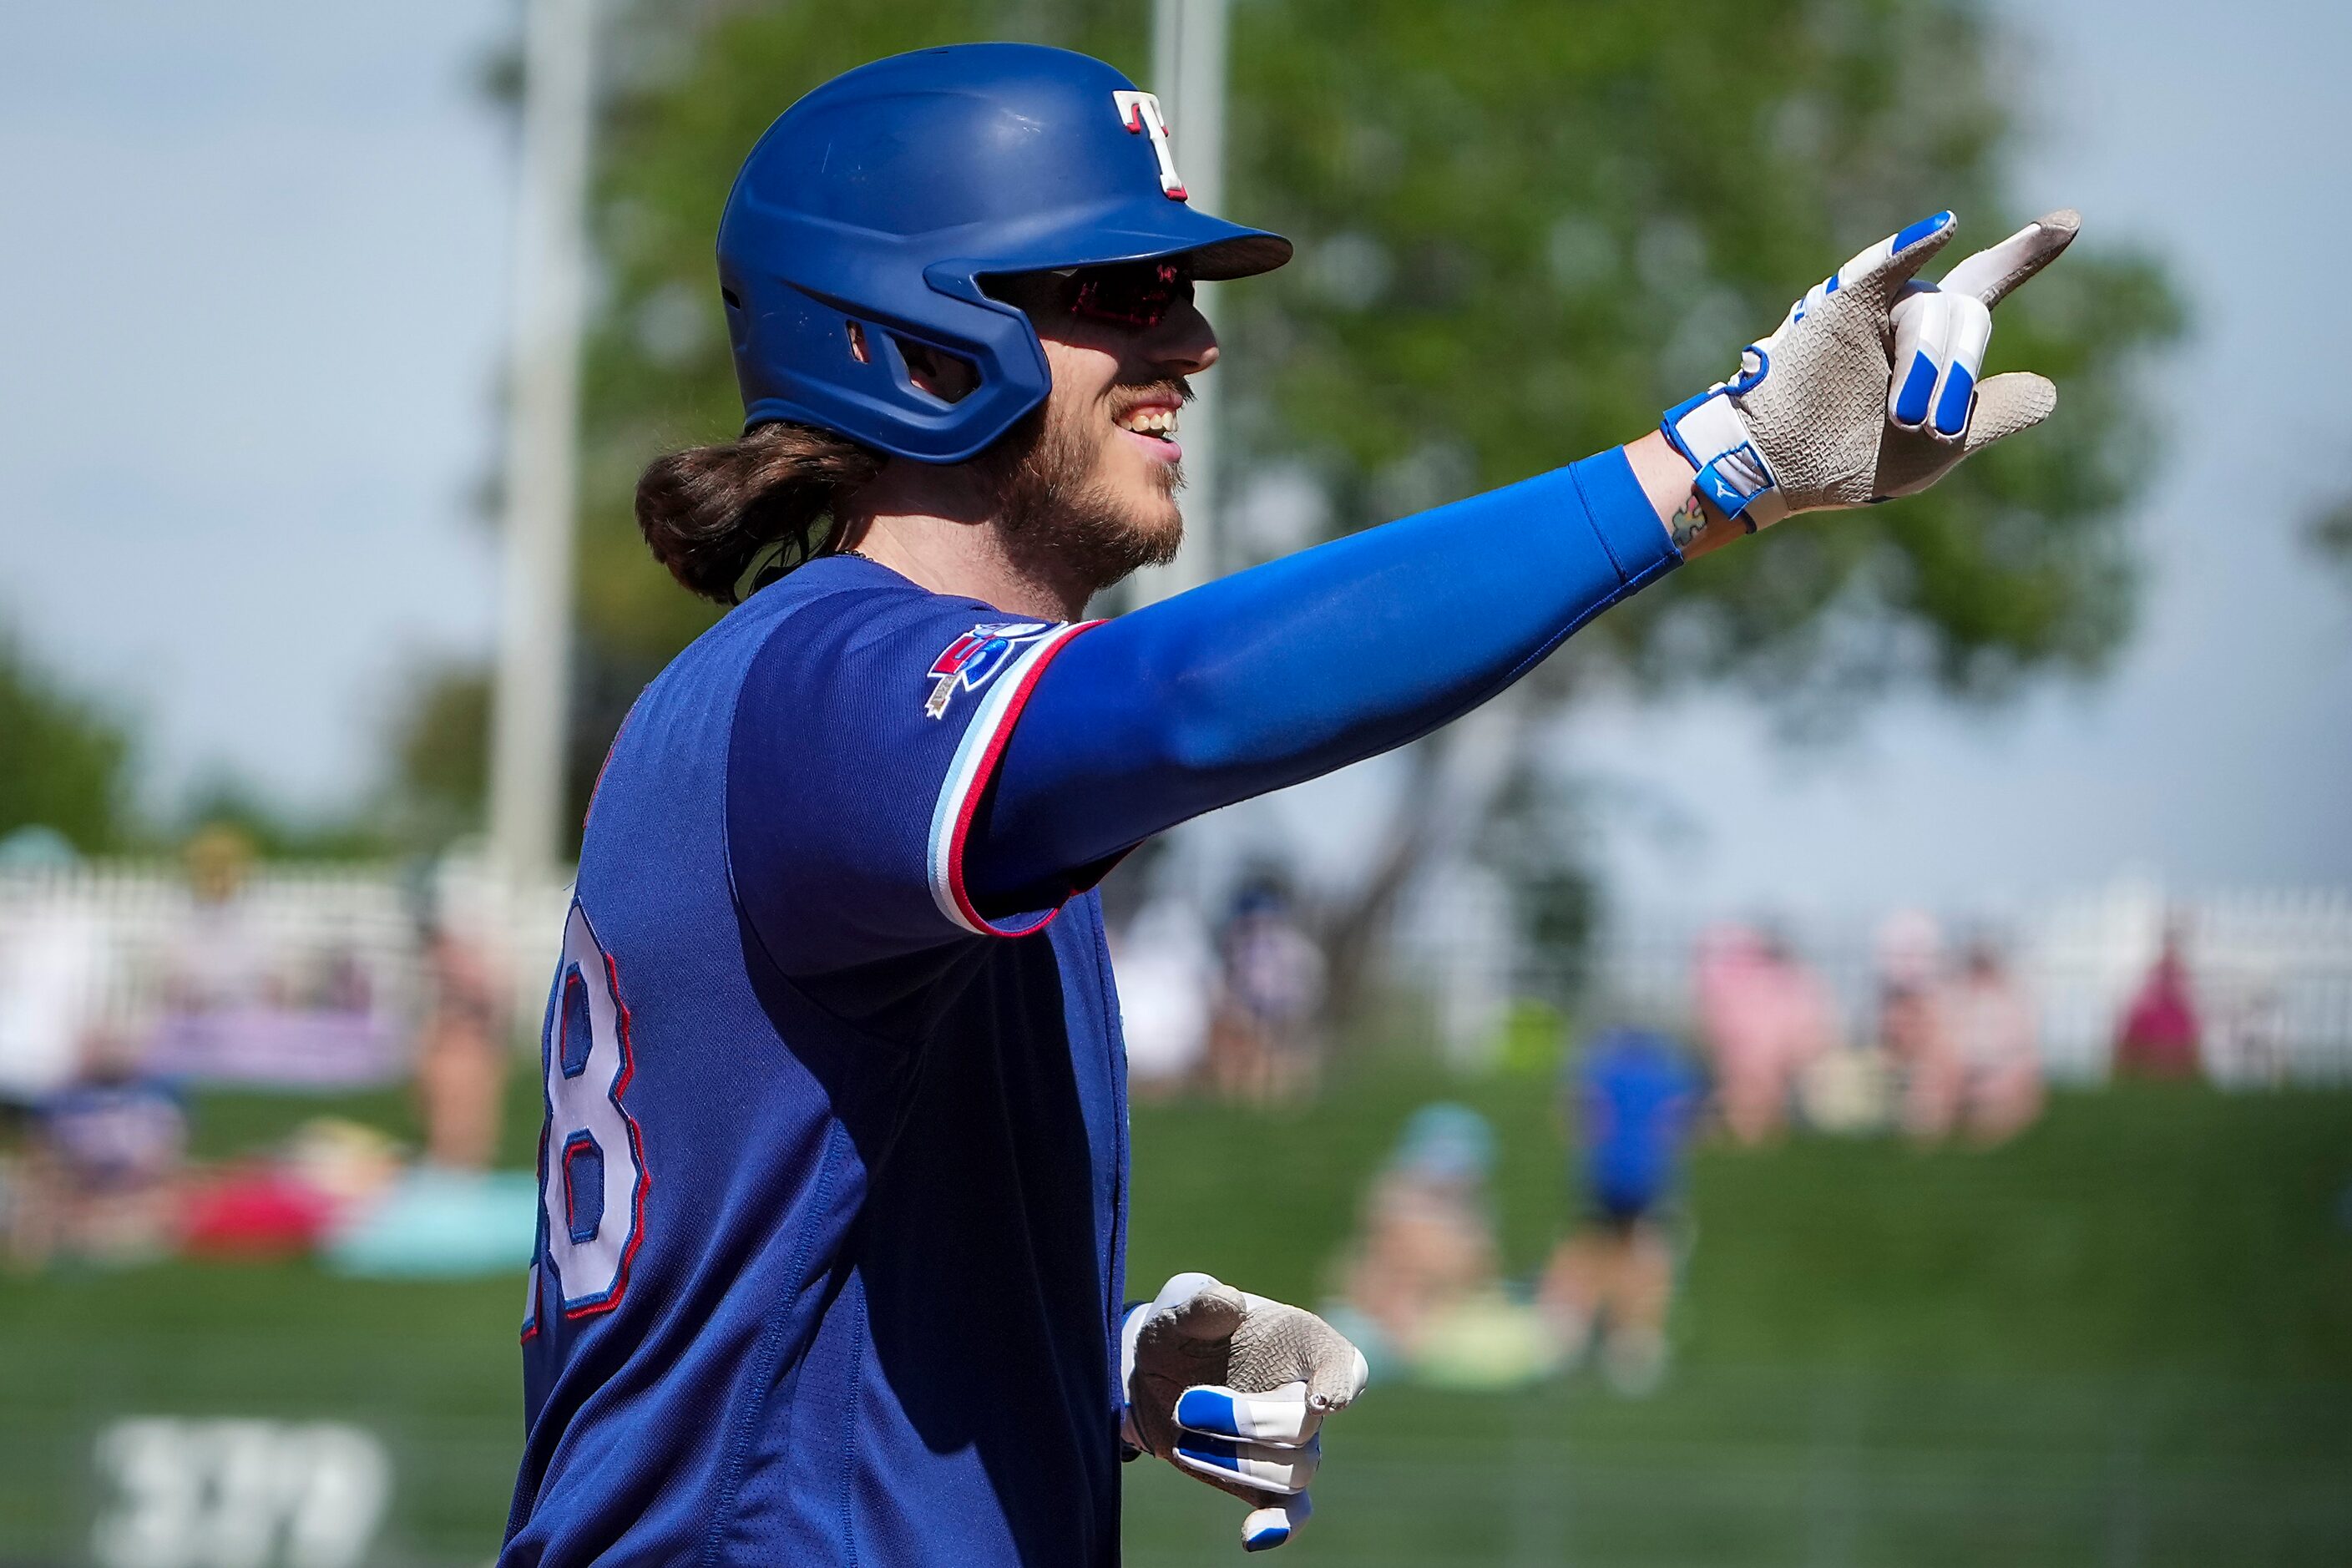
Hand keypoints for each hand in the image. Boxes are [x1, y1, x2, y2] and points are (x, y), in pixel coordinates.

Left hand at [1121, 1271, 1369, 1551]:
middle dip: (1245, 1421)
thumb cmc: (1180, 1329)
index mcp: (1301, 1342)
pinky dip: (1279, 1526)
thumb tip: (1230, 1303)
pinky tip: (1253, 1535)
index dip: (1340, 1383)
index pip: (1342, 1363)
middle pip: (1304, 1426)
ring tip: (1184, 1438)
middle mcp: (1307, 1394)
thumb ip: (1201, 1302)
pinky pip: (1290, 1510)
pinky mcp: (1263, 1479)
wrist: (1152, 1373)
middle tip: (1186, 1404)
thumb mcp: (1180, 1305)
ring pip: (1294, 1471)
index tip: (1324, 1402)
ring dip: (1235, 1461)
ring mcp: (1289, 1442)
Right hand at [1660, 209, 2078, 529]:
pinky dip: (1913, 245)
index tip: (2069, 221)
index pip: (1987, 289)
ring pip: (1935, 313)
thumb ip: (1994, 417)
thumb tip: (2046, 388)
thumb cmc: (1852, 459)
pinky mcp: (1842, 303)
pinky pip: (1885, 266)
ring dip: (1929, 369)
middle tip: (1927, 425)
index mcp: (1937, 344)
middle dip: (1958, 373)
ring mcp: (1878, 304)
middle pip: (1969, 317)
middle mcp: (1911, 312)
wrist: (1780, 468)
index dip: (2027, 254)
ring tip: (1904, 417)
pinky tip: (1946, 226)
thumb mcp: (1936, 452)